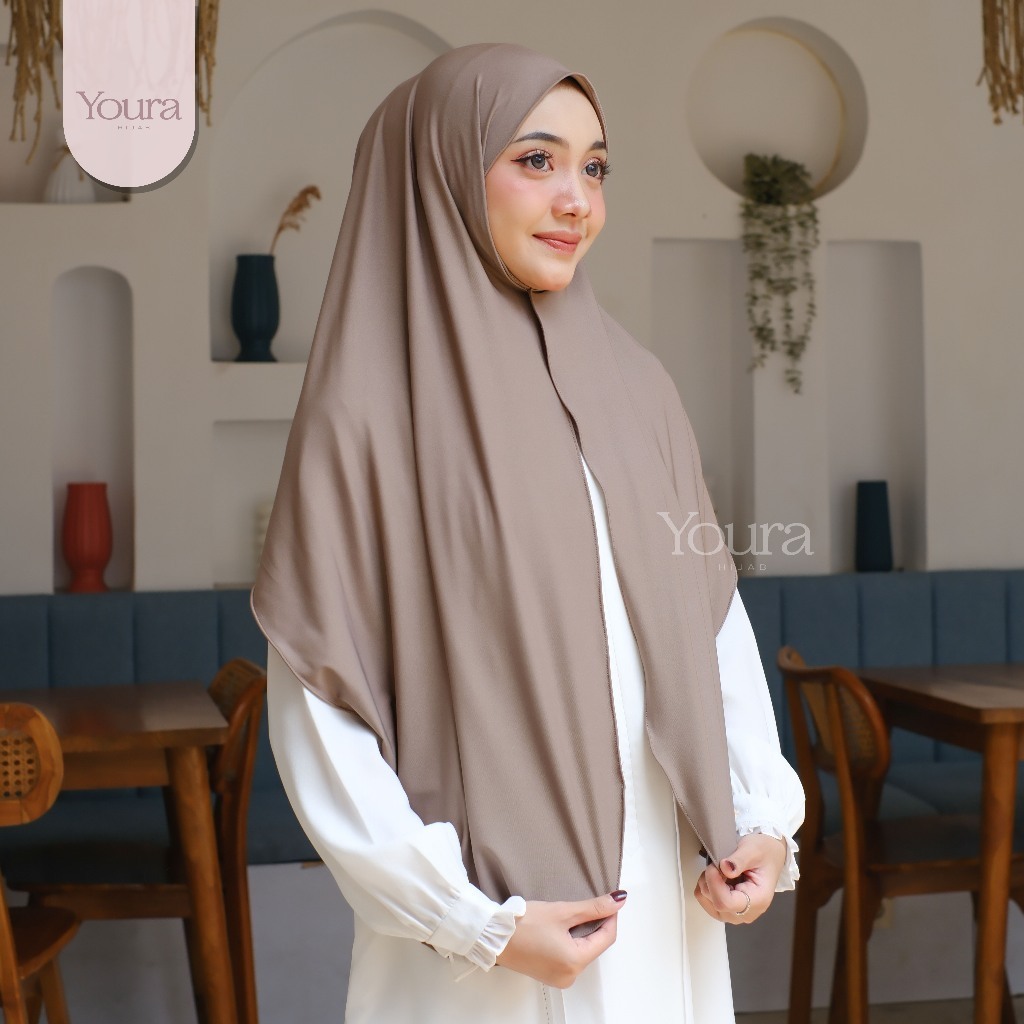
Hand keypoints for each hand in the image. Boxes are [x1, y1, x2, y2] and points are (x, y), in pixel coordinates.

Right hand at [495, 891, 626, 987]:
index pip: (606, 938)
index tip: (610, 901)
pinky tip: (562, 929)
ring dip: (583, 933)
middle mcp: (570, 976)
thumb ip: (593, 907)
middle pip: (595, 946)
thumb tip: (618, 901)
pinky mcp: (550, 975)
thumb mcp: (562, 911)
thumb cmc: (524, 924)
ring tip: (571, 915)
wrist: (494, 935)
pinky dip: (572, 942)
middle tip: (589, 905)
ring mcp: (560, 978)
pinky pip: (570, 958)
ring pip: (583, 952)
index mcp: (575, 962)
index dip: (611, 917)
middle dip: (596, 925)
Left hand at [693, 832, 786, 924]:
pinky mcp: (728, 910)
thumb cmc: (764, 852)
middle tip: (718, 864)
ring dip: (706, 883)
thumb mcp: (753, 849)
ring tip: (718, 870)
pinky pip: (707, 902)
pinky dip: (707, 887)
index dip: (714, 883)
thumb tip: (724, 868)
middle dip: (710, 881)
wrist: (769, 855)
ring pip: (708, 903)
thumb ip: (739, 859)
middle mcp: (747, 913)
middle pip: (716, 904)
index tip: (714, 865)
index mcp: (758, 900)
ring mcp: (736, 914)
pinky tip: (717, 877)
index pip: (726, 903)